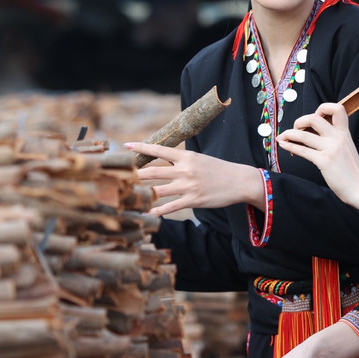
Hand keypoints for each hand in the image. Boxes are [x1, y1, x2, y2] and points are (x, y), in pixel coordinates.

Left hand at [124, 142, 262, 216]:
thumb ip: (181, 159)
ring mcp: (188, 186)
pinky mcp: (193, 200)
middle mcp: (185, 170)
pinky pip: (171, 206)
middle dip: (134, 174)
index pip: (159, 150)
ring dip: (142, 193)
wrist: (239, 181)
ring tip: (127, 194)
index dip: (142, 148)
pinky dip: (157, 210)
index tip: (127, 145)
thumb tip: (163, 159)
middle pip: (153, 171)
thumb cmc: (218, 169)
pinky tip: (147, 212)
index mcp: (186, 156)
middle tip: (119, 175)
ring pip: (158, 190)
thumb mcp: (199, 159)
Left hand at [276, 103, 358, 205]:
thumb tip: (314, 133)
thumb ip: (335, 139)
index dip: (322, 108)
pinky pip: (302, 150)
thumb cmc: (352, 172)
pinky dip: (289, 146)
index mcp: (345, 132)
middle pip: (314, 118)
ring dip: (288, 134)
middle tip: (296, 130)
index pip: (337, 108)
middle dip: (299, 121)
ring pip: (303, 135)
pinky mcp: (324, 161)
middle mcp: (338, 137)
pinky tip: (284, 145)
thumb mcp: (346, 149)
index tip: (314, 117)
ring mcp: (331, 149)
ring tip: (281, 138)